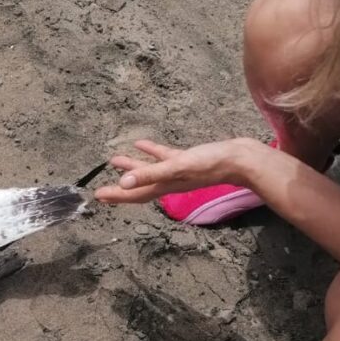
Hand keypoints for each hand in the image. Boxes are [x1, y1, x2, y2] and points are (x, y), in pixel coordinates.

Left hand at [94, 139, 262, 203]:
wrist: (241, 159)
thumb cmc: (211, 164)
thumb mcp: (177, 167)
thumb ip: (150, 174)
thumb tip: (123, 183)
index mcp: (165, 186)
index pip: (135, 193)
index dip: (116, 196)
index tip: (98, 196)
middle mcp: (169, 182)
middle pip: (139, 185)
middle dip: (119, 187)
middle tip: (101, 188)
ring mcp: (179, 171)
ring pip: (150, 171)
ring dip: (133, 167)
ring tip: (114, 159)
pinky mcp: (188, 160)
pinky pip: (165, 157)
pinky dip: (152, 152)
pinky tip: (142, 144)